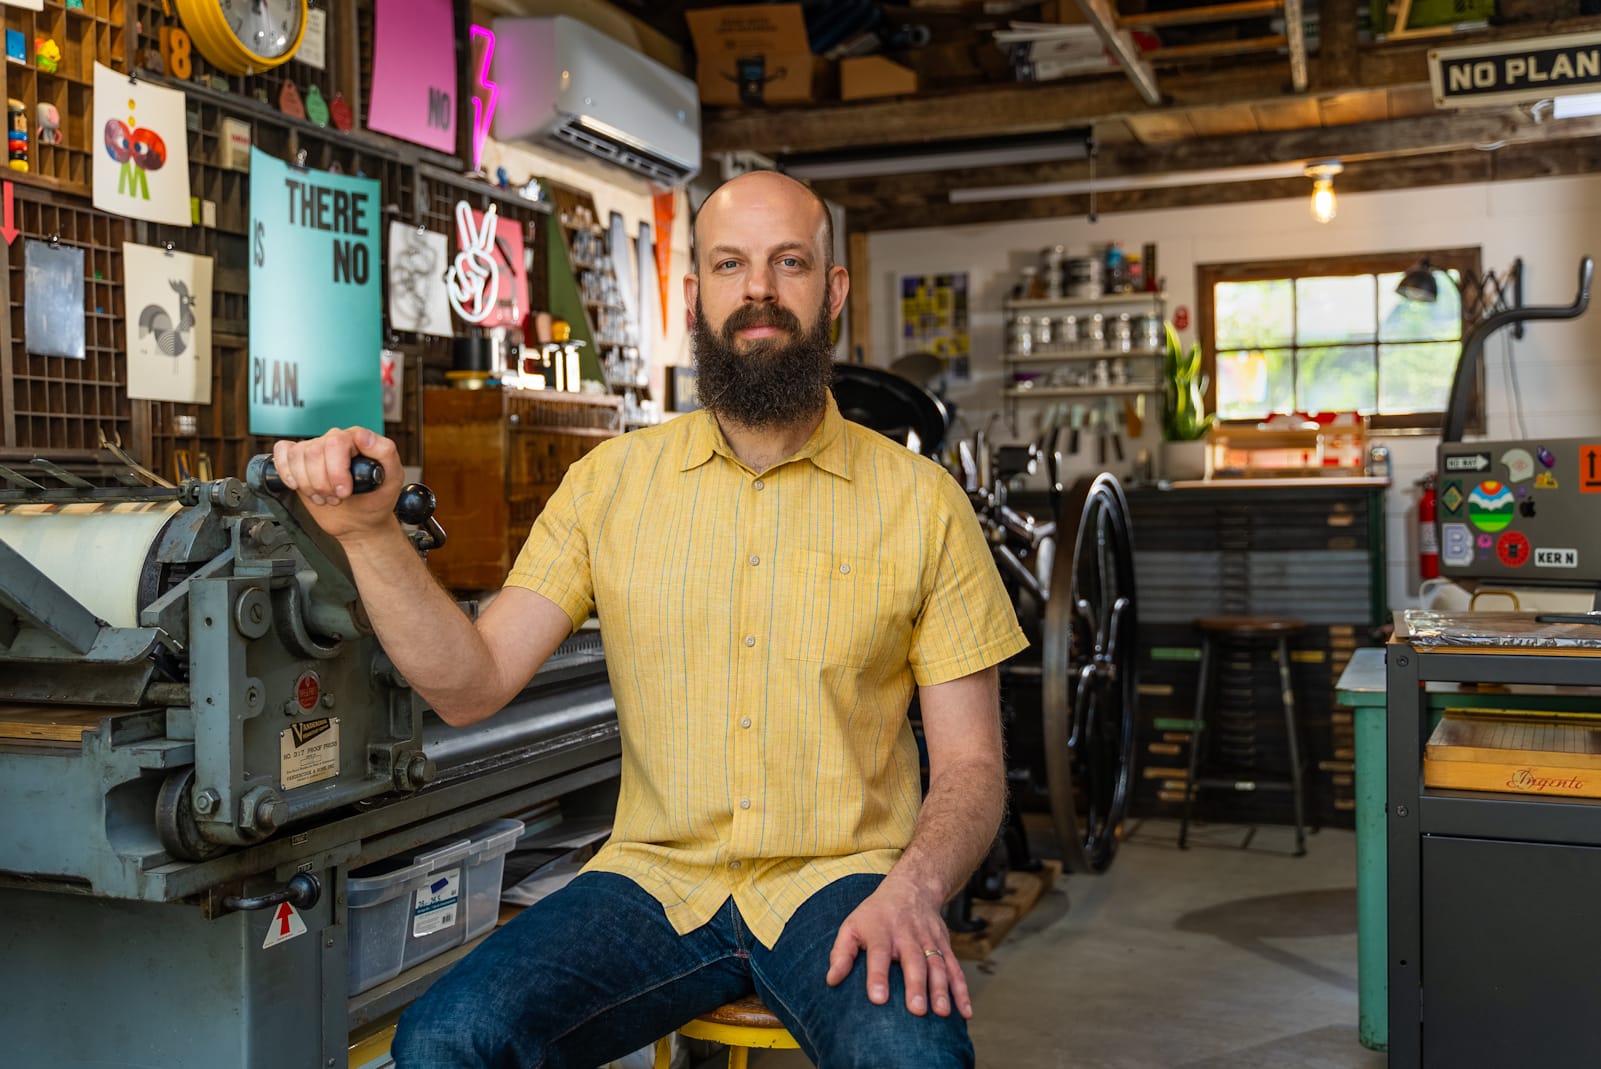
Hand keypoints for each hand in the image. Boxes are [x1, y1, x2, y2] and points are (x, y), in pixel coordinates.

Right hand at [270, 427, 402, 542]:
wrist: (360, 520)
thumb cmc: (376, 498)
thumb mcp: (393, 478)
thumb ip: (385, 452)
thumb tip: (364, 436)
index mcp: (357, 439)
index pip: (337, 442)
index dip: (336, 470)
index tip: (344, 491)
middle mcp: (334, 440)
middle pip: (314, 452)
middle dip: (323, 483)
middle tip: (337, 498)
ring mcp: (315, 449)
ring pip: (297, 457)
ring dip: (308, 484)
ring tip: (324, 496)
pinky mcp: (299, 461)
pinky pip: (282, 453)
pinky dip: (286, 471)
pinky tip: (299, 485)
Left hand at [824, 876, 970, 1018]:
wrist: (912, 887)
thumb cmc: (876, 914)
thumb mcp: (852, 925)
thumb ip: (841, 953)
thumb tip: (831, 980)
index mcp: (881, 930)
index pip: (879, 953)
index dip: (877, 976)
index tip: (878, 999)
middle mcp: (907, 934)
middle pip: (913, 960)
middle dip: (916, 985)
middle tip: (917, 1010)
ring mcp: (929, 939)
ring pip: (938, 965)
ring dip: (941, 989)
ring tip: (942, 1013)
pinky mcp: (945, 946)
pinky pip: (955, 969)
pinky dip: (962, 990)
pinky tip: (965, 1011)